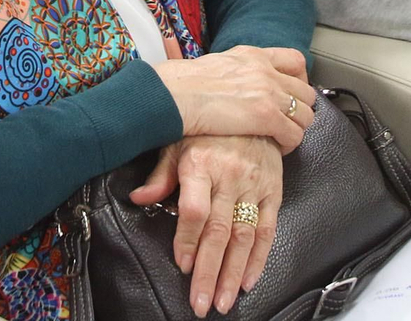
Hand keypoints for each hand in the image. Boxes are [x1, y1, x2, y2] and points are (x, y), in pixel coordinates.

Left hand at [129, 136, 282, 316]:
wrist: (253, 109)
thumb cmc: (209, 129)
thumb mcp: (178, 142)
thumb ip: (160, 175)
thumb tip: (138, 199)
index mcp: (201, 163)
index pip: (195, 210)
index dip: (187, 240)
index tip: (182, 264)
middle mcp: (229, 176)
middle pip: (219, 231)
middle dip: (209, 271)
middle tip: (201, 302)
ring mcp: (254, 185)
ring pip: (244, 236)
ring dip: (233, 273)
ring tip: (223, 300)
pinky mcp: (273, 192)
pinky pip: (267, 230)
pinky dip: (259, 258)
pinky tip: (248, 280)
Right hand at [153, 46, 315, 153]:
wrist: (174, 94)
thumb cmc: (183, 84)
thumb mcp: (215, 64)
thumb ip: (234, 70)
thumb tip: (233, 82)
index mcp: (253, 55)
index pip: (295, 61)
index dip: (300, 80)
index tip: (292, 94)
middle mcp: (266, 71)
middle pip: (305, 91)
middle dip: (301, 109)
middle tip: (288, 122)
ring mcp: (268, 93)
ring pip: (305, 114)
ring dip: (297, 128)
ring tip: (283, 138)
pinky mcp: (266, 116)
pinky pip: (295, 134)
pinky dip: (289, 144)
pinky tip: (277, 148)